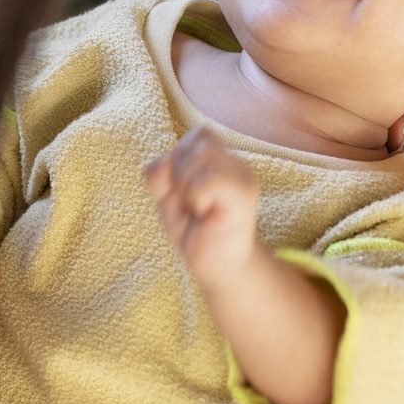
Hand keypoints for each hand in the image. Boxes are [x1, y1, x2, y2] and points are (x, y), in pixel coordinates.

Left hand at [144, 127, 262, 286]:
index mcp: (221, 161)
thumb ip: (160, 174)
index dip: (178, 160)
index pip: (196, 135)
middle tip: (190, 204)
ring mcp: (243, 177)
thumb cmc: (194, 233)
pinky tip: (204, 214)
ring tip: (198, 209)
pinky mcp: (244, 195)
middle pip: (198, 137)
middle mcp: (236, 164)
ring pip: (203, 152)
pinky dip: (196, 195)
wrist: (218, 269)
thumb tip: (166, 160)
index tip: (182, 192)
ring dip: (187, 183)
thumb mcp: (167, 199)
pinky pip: (211, 178)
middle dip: (180, 170)